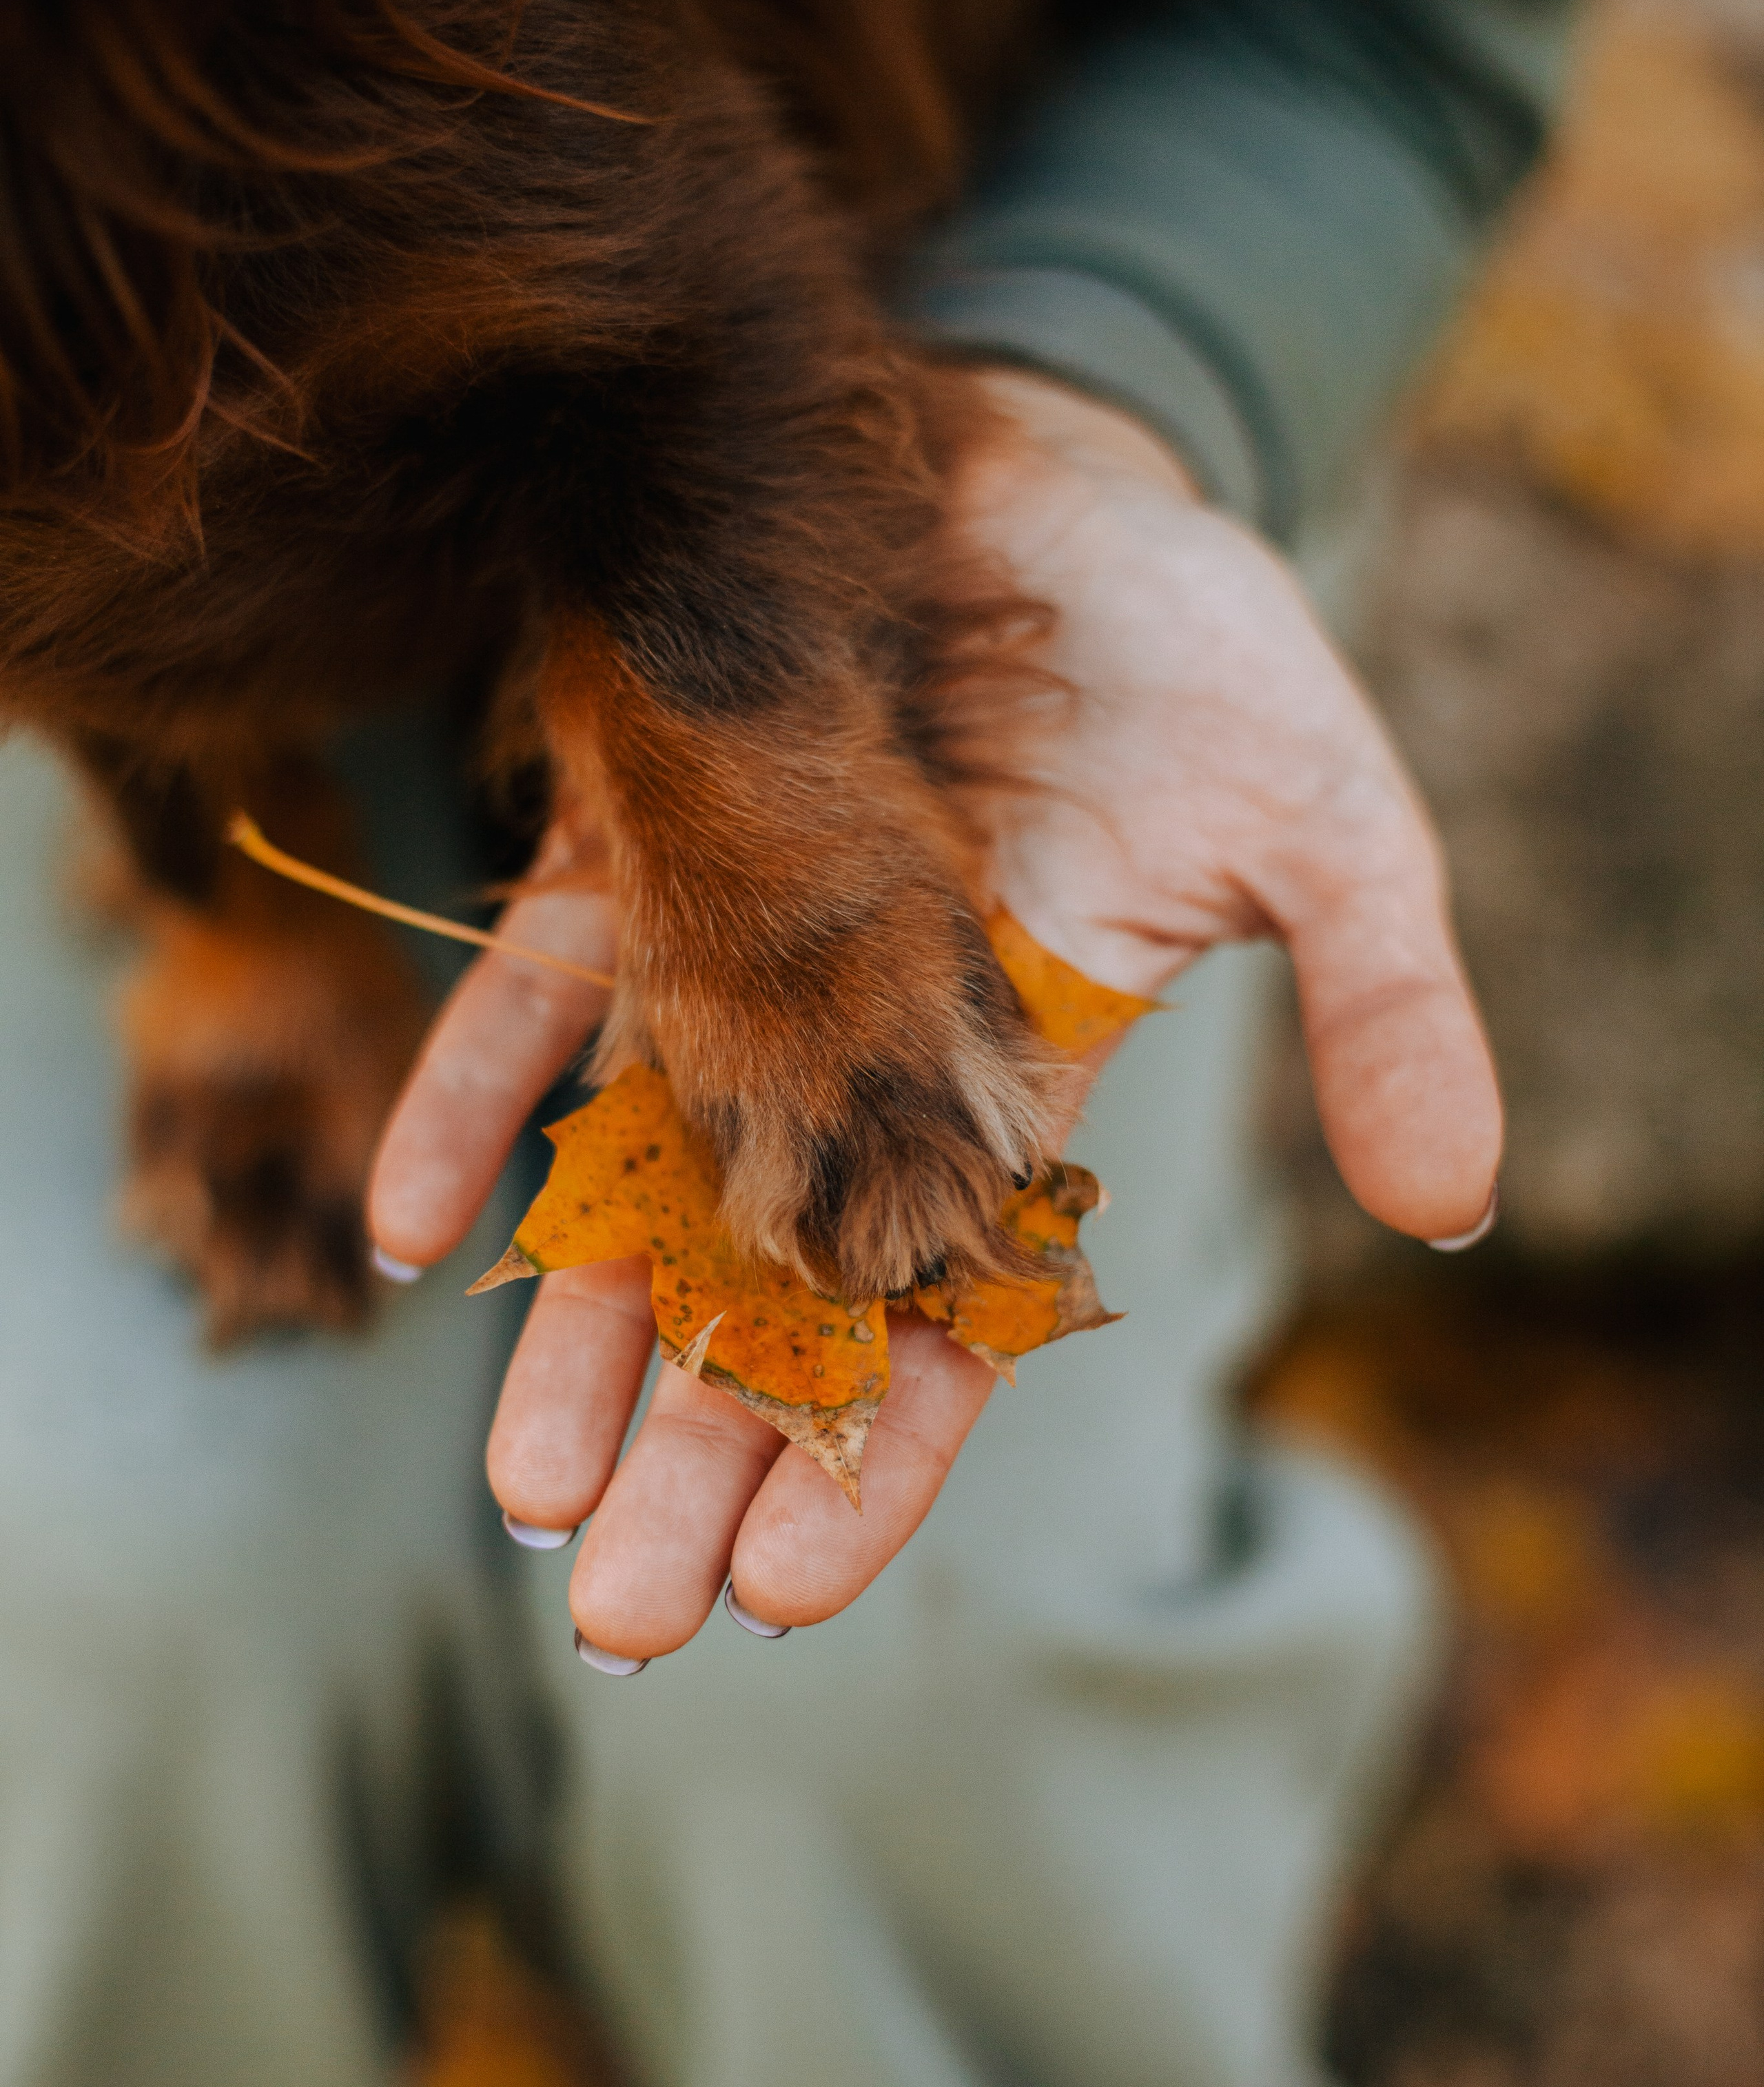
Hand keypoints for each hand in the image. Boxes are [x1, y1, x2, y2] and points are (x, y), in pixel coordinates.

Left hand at [368, 370, 1499, 1661]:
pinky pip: (538, 997)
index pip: (940, 1317)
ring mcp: (740, 967)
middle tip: (614, 1617)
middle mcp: (863, 1061)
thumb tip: (1459, 1204)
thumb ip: (1384, 1006)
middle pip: (767, 1296)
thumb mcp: (1326, 822)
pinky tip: (418, 1230)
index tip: (787, 1595)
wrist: (1055, 470)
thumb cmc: (1199, 643)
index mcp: (1019, 1086)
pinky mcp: (643, 851)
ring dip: (576, 1337)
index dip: (868, 1457)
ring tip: (519, 1495)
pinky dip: (479, 1103)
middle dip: (693, 1453)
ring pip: (641, 1187)